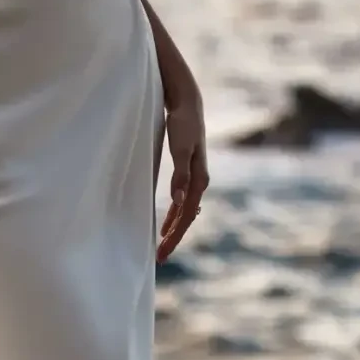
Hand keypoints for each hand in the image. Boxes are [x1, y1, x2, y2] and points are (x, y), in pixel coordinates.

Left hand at [157, 84, 209, 262]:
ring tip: (161, 244)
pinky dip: (175, 214)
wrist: (188, 103)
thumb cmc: (182, 123)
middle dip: (174, 238)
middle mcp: (200, 181)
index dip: (174, 235)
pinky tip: (168, 221)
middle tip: (159, 257)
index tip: (161, 252)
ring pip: (185, 210)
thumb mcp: (180, 148)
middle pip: (187, 217)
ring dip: (174, 228)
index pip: (186, 216)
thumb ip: (180, 175)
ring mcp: (195, 177)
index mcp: (199, 180)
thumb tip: (179, 201)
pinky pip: (183, 200)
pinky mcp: (187, 171)